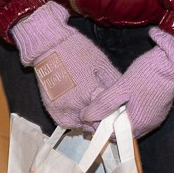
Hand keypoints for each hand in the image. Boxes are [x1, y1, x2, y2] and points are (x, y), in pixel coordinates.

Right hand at [11, 4, 122, 130]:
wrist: (49, 46)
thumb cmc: (78, 51)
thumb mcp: (102, 64)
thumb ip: (114, 84)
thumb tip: (125, 98)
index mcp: (94, 94)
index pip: (111, 115)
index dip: (115, 113)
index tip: (117, 109)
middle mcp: (78, 107)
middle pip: (97, 124)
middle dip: (102, 118)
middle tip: (104, 108)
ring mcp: (63, 110)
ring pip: (83, 126)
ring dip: (89, 121)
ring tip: (90, 106)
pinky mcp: (52, 111)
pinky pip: (68, 123)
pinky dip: (75, 119)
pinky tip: (78, 107)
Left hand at [84, 29, 173, 135]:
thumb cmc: (148, 74)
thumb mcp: (121, 87)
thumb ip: (103, 104)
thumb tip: (85, 117)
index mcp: (138, 124)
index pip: (114, 136)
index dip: (101, 126)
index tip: (93, 113)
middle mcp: (149, 125)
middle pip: (123, 131)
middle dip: (110, 120)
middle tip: (100, 104)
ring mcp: (157, 117)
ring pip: (132, 122)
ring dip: (120, 114)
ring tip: (112, 98)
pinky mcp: (160, 108)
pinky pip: (141, 115)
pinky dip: (131, 110)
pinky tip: (126, 96)